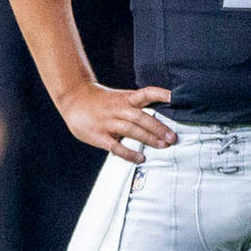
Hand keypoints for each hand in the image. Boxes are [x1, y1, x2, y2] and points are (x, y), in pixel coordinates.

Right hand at [57, 82, 174, 163]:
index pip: (147, 93)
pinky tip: (140, 158)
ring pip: (132, 130)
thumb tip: (159, 119)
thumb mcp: (120, 97)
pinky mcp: (99, 135)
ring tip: (163, 146)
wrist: (74, 98)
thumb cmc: (102, 101)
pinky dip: (129, 153)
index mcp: (126, 98)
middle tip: (173, 137)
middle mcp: (119, 109)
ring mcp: (108, 122)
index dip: (161, 94)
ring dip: (149, 139)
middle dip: (159, 128)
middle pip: (142, 117)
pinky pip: (116, 146)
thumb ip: (136, 107)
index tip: (176, 98)